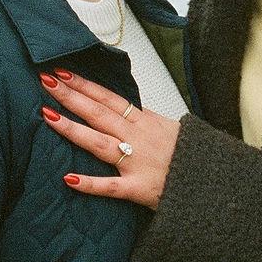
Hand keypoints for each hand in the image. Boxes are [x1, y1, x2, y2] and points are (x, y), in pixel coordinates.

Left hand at [39, 70, 179, 210]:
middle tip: (45, 81)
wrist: (216, 181)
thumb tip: (122, 108)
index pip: (108, 98)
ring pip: (99, 143)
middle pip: (99, 113)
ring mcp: (137, 162)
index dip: (84, 85)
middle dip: (71, 96)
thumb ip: (142, 119)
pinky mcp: (139, 189)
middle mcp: (137, 138)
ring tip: (47, 116)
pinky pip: (111, 187)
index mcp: (144, 121)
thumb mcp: (168, 127)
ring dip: (73, 129)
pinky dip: (90, 183)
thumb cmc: (191, 155)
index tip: (61, 72)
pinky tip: (68, 178)